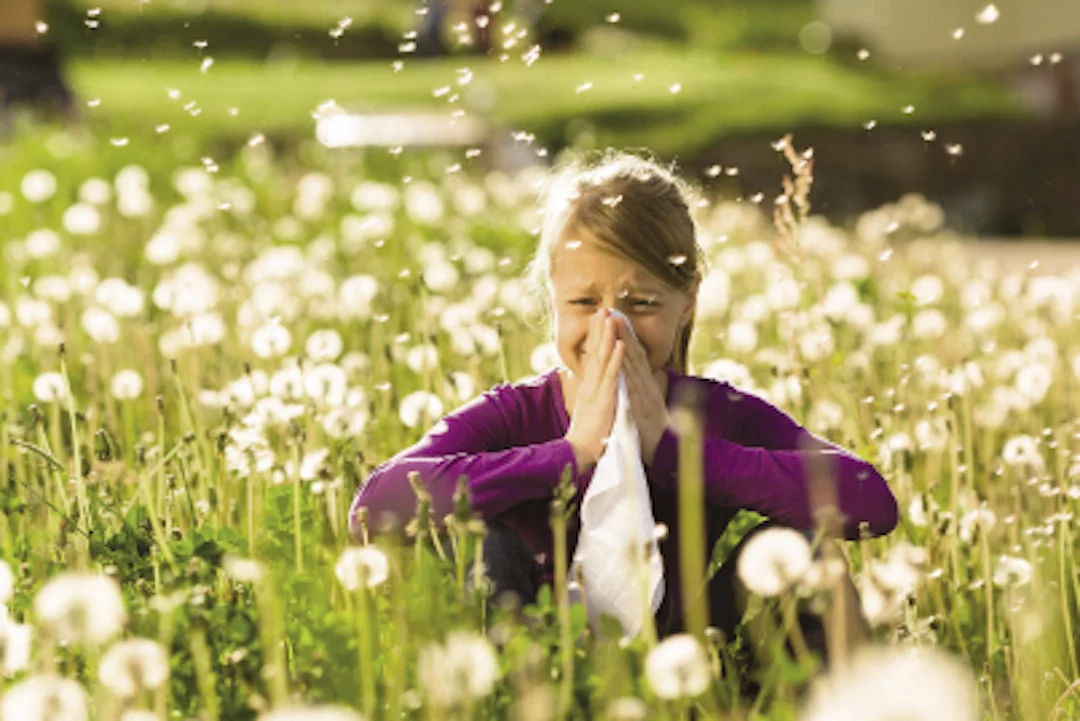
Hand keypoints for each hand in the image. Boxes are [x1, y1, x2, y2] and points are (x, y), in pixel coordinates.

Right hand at [565, 308, 625, 471]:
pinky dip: (616, 359)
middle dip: (599, 330)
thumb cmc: (588, 436)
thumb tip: (598, 387)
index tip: (599, 319)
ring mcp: (597, 391)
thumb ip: (594, 396)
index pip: (593, 357)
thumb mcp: (592, 410)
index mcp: (589, 387)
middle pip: (596, 352)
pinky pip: (612, 376)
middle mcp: (591, 385)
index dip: (596, 337)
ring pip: (603, 359)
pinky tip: (620, 344)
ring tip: (610, 317)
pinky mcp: (604, 400)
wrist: (580, 454)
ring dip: (607, 337)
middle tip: (602, 308)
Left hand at [613, 315, 670, 465]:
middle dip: (624, 334)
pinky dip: (628, 375)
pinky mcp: (643, 410)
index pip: (635, 355)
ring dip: (625, 346)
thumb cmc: (652, 429)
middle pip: (634, 355)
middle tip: (613, 312)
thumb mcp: (647, 403)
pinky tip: (622, 361)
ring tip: (615, 326)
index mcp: (645, 384)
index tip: (616, 317)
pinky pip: (634, 390)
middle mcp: (647, 386)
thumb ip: (644, 386)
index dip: (626, 336)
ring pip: (634, 367)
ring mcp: (646, 396)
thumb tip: (642, 371)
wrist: (663, 452)